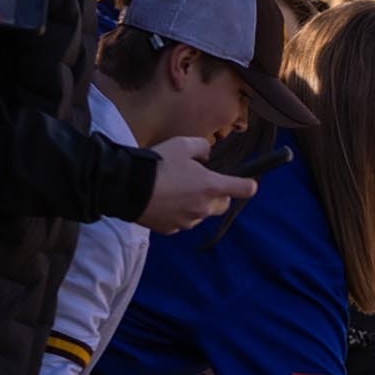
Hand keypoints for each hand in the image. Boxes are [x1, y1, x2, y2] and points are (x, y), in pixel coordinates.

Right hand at [137, 137, 256, 233]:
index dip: (247, 185)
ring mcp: (188, 221)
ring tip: (174, 189)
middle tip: (201, 183)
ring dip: (194, 203)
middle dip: (217, 195)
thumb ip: (202, 148)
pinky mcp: (172, 229)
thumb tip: (206, 157)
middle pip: (223, 204)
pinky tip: (162, 200)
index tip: (248, 183)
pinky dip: (177, 212)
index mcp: (211, 186)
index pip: (244, 189)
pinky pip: (181, 221)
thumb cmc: (157, 163)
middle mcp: (204, 207)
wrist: (126, 186)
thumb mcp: (182, 144)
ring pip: (200, 213)